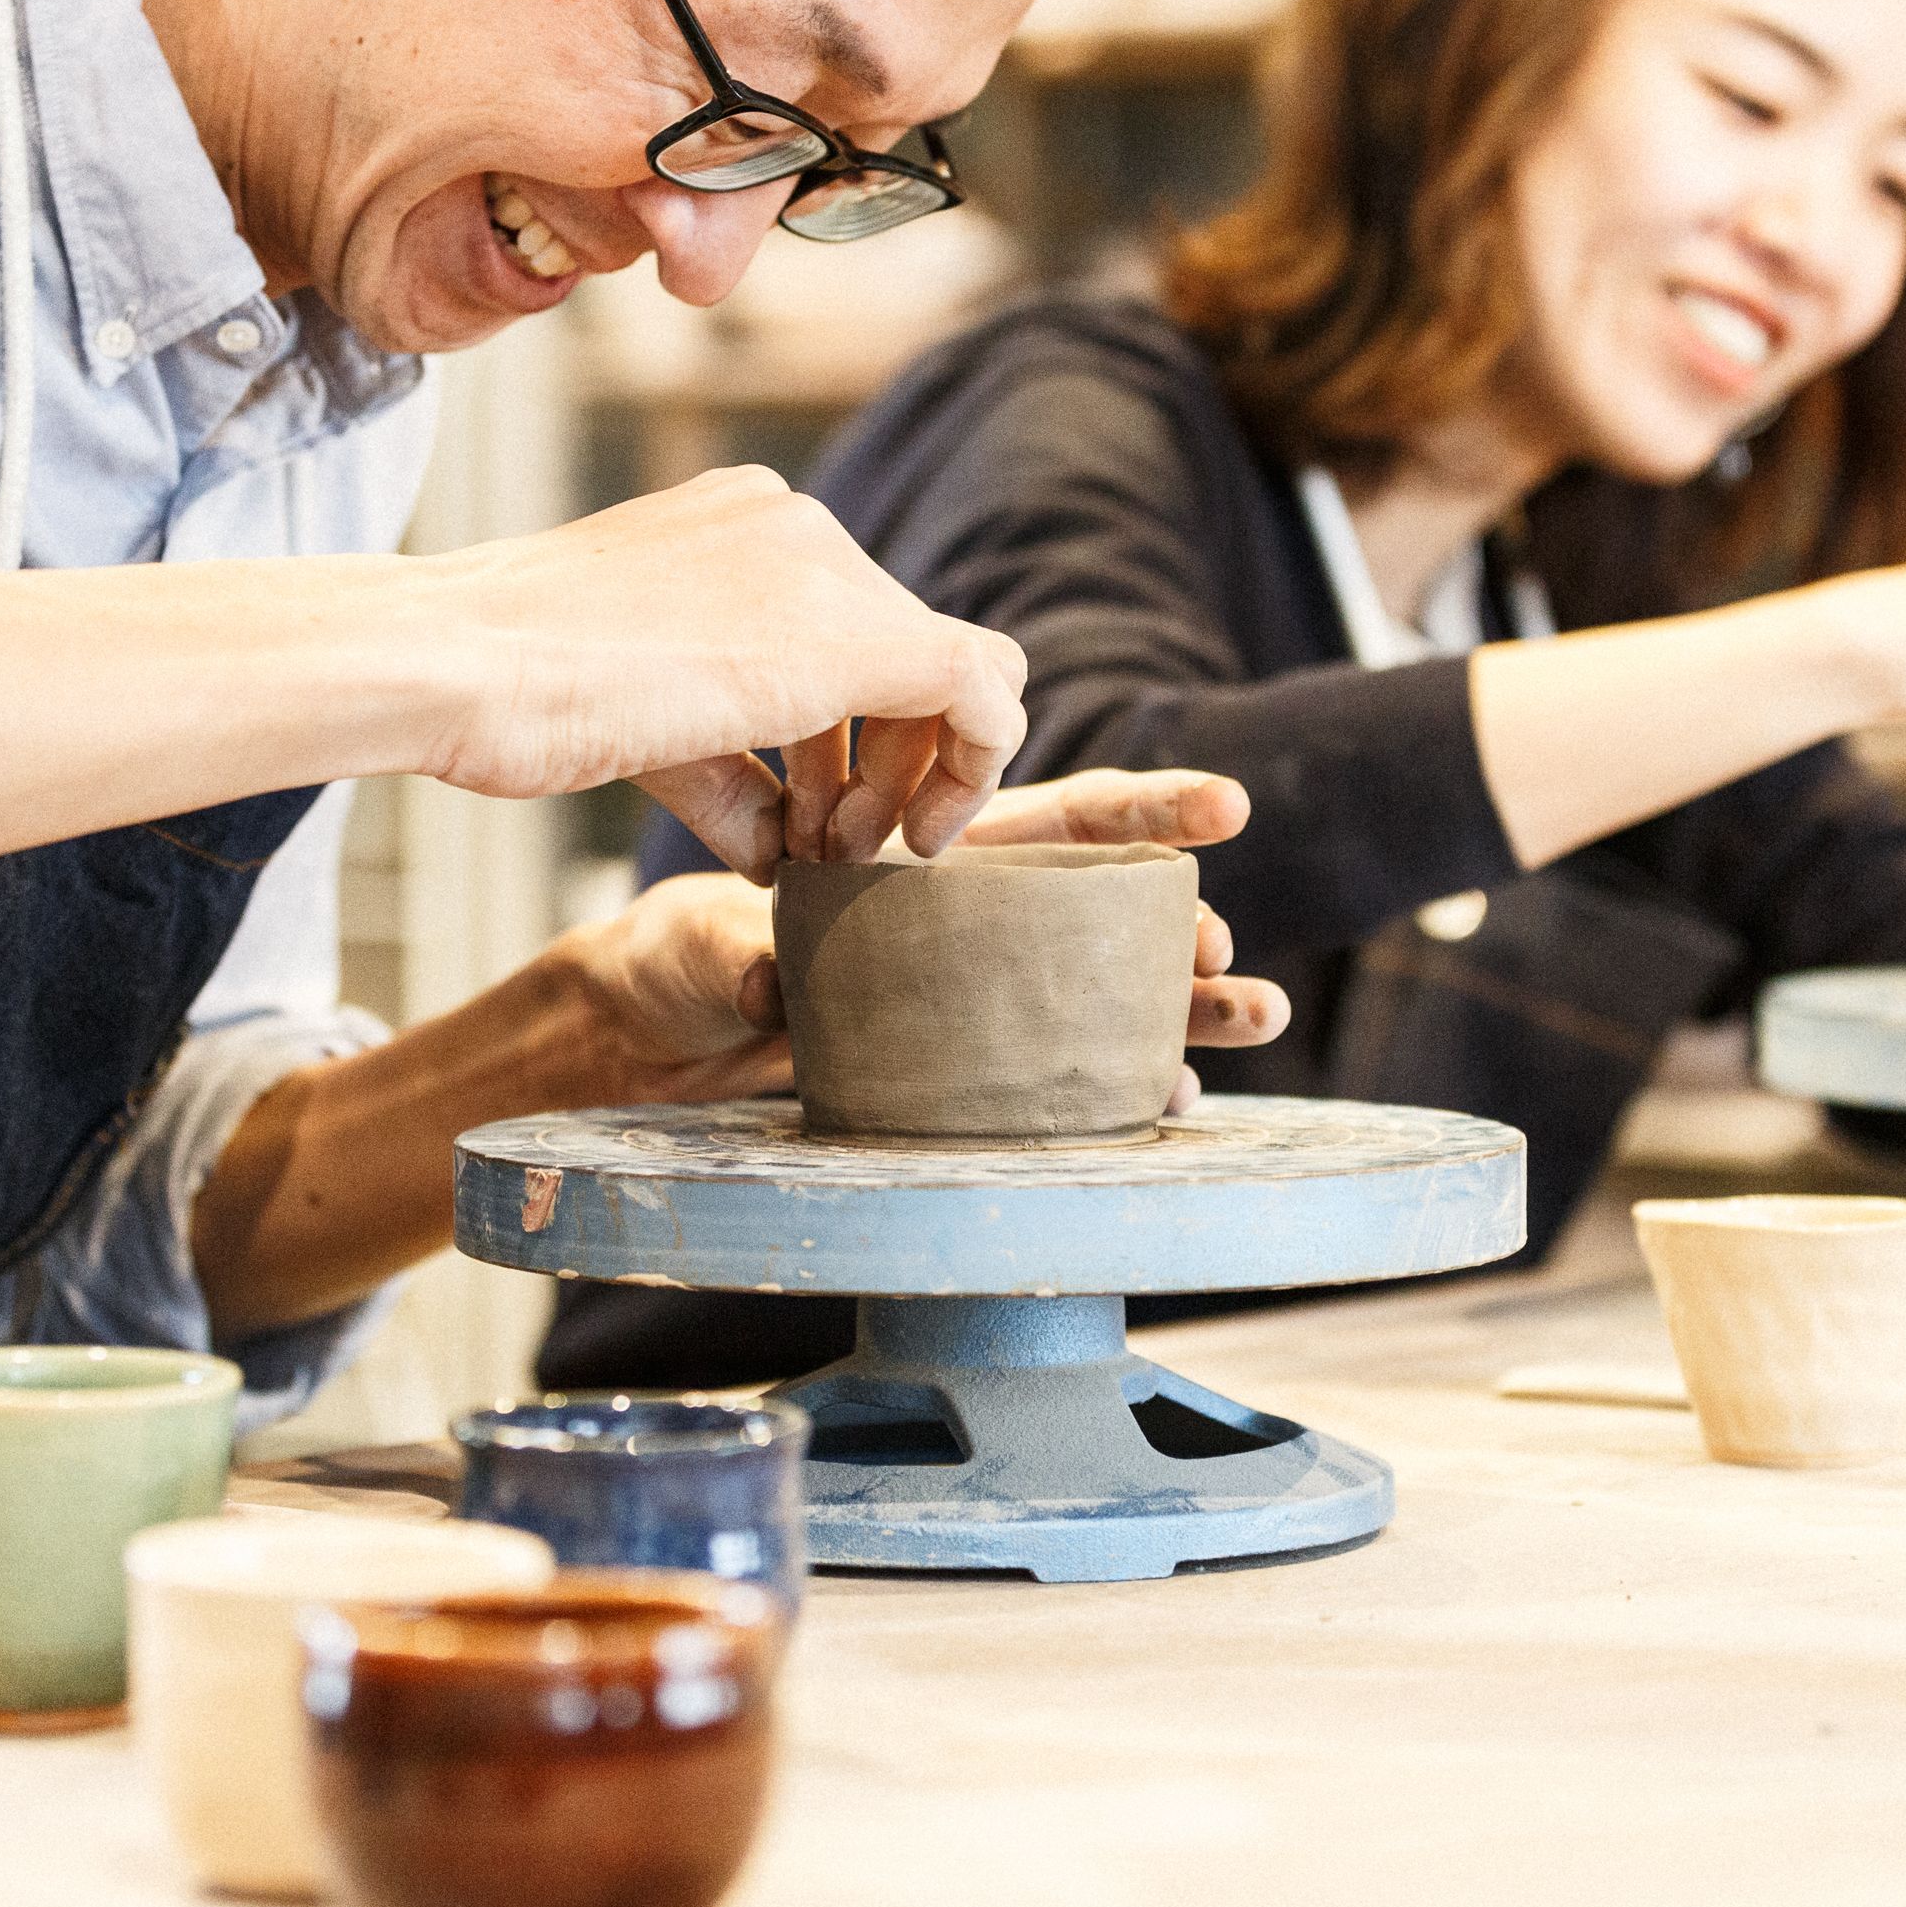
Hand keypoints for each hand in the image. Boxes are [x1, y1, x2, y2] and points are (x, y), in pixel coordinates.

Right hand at [414, 467, 1027, 876]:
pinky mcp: (854, 633)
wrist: (456, 662)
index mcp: (744, 524)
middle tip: (832, 844)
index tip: (816, 810)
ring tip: (839, 850)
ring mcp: (827, 568)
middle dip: (887, 761)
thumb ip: (730, 769)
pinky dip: (966, 773)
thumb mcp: (642, 720)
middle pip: (908, 649)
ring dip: (914, 777)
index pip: (853, 620)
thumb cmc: (505, 692)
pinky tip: (906, 841)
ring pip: (957, 671)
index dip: (856, 732)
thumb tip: (781, 845)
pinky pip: (985, 691)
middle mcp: (796, 524)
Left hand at [589, 769, 1297, 1118]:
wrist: (648, 1037)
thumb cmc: (678, 954)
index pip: (1061, 819)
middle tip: (1219, 945)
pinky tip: (1171, 1100)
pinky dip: (1121, 1092)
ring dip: (1186, 1009)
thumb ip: (743, 957)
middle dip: (1184, 921)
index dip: (1149, 811)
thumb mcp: (700, 940)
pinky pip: (1059, 1086)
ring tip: (1257, 1014)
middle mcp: (973, 933)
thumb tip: (777, 985)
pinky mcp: (958, 1082)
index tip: (1225, 806)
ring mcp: (977, 1010)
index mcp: (935, 863)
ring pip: (1107, 1002)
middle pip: (1110, 915)